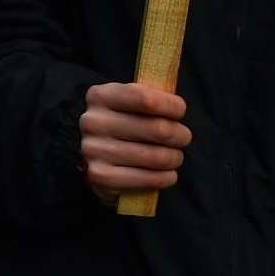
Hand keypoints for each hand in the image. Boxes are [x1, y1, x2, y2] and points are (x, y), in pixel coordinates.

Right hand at [81, 82, 189, 202]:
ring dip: (174, 158)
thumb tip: (177, 105)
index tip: (179, 112)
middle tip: (181, 138)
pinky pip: (147, 179)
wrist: (97, 153)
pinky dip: (165, 178)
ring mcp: (93, 150)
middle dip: (180, 135)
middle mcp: (92, 122)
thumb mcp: (131, 101)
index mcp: (100, 96)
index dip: (172, 106)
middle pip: (158, 129)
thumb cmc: (124, 122)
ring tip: (173, 157)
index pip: (146, 99)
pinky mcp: (100, 175)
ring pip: (156, 156)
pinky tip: (167, 174)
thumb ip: (152, 97)